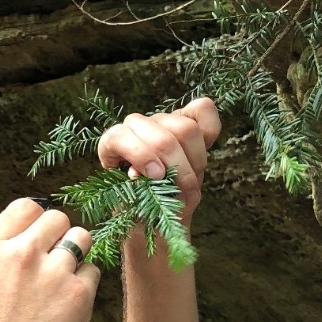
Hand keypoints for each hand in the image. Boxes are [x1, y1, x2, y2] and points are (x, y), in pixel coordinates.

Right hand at [0, 199, 99, 321]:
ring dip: (76, 255)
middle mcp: (21, 254)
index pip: (26, 206)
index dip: (36, 220)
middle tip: (53, 260)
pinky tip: (67, 305)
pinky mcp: (79, 294)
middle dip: (59, 235)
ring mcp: (52, 272)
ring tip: (61, 282)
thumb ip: (3, 252)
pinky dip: (85, 285)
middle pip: (57, 217)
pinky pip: (94, 271)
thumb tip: (34, 231)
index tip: (39, 236)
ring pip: (82, 238)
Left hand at [97, 97, 220, 225]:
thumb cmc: (139, 209)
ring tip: (193, 182)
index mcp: (112, 144)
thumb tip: (138, 173)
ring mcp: (161, 120)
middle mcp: (135, 126)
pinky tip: (205, 149)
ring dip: (195, 159)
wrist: (155, 211)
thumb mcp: (132, 207)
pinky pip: (203, 110)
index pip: (120, 137)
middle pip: (162, 135)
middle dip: (178, 166)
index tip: (156, 177)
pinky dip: (210, 129)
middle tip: (184, 191)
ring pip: (186, 127)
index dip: (141, 155)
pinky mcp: (186, 119)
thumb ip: (133, 191)